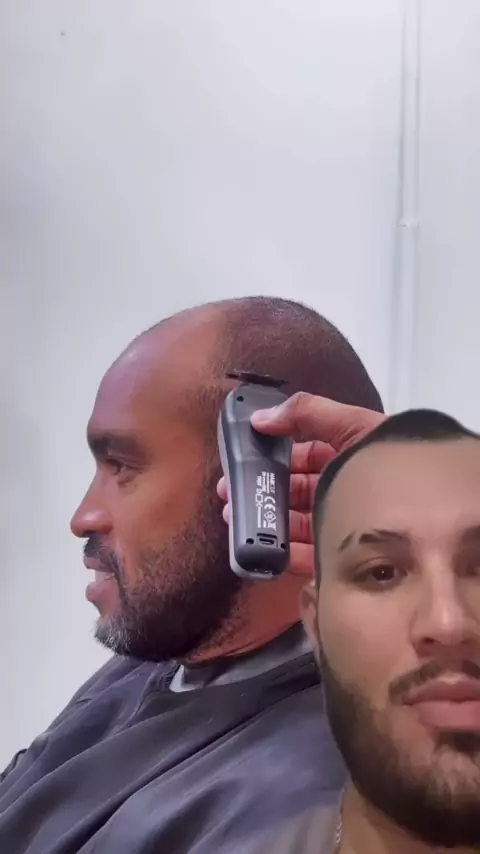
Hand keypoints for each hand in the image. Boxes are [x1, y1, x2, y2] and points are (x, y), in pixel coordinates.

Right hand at [217, 392, 384, 576]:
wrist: (420, 500)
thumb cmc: (384, 457)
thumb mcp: (349, 424)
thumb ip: (306, 413)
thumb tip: (259, 418)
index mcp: (343, 455)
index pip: (300, 456)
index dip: (268, 458)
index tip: (239, 466)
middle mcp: (341, 488)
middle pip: (293, 492)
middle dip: (260, 492)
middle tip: (228, 498)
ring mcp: (341, 521)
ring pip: (296, 523)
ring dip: (266, 522)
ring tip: (237, 522)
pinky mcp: (342, 552)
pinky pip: (309, 554)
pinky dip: (284, 553)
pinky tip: (264, 548)